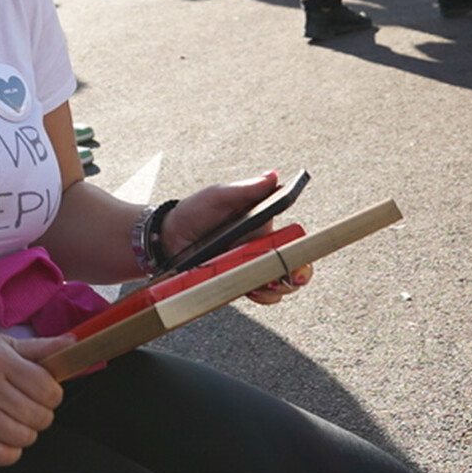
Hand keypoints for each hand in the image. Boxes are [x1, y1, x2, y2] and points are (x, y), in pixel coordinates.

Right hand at [0, 333, 72, 467]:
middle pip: (39, 416)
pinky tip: (2, 436)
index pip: (47, 388)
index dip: (53, 395)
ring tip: (14, 420)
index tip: (44, 393)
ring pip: (24, 438)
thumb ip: (41, 348)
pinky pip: (3, 456)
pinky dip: (10, 452)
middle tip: (28, 406)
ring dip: (26, 433)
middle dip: (41, 415)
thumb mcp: (5, 344)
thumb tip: (73, 344)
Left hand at [160, 172, 318, 304]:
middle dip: (299, 274)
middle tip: (291, 277)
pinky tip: (252, 289)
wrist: (167, 237)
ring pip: (279, 284)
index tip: (301, 254)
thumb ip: (246, 189)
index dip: (304, 248)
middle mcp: (260, 248)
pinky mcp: (237, 282)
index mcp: (261, 226)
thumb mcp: (218, 196)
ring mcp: (249, 267)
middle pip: (293, 265)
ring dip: (278, 287)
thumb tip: (273, 176)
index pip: (292, 238)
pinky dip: (260, 295)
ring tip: (266, 283)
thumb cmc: (194, 211)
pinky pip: (257, 294)